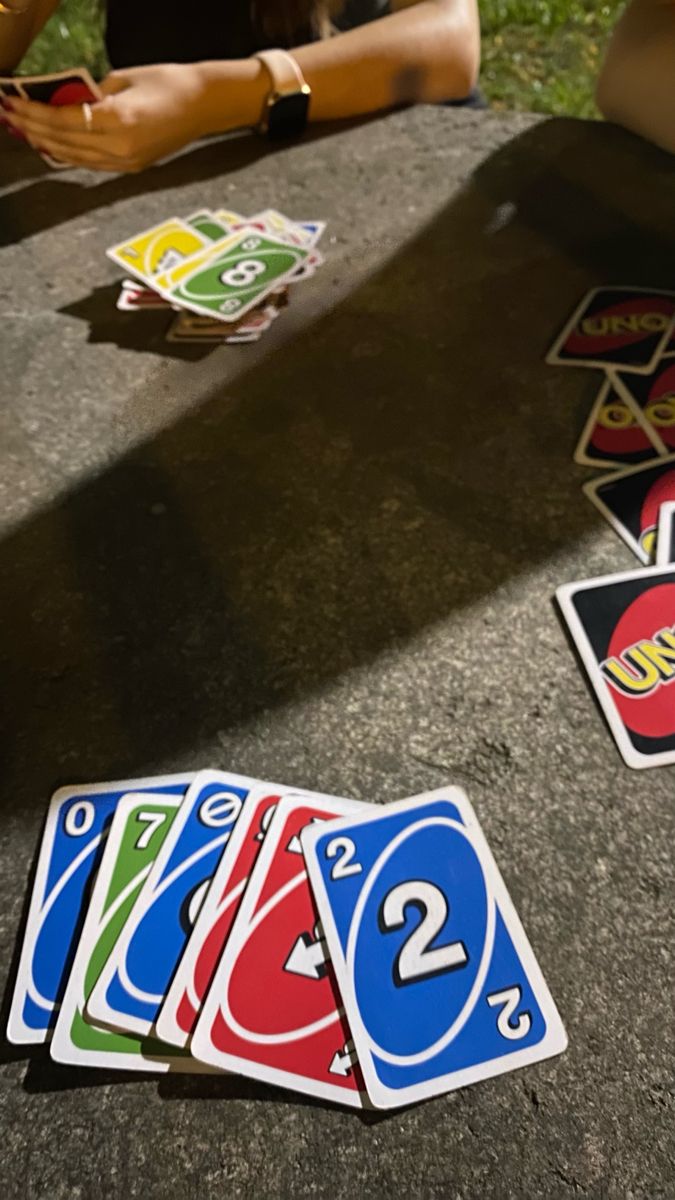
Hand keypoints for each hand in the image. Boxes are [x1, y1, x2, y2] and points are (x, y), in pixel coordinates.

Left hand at [4, 63, 214, 172]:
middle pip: (65, 142)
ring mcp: (127, 162)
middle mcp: (121, 147)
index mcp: (119, 120)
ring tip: (25, 133)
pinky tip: (52, 146)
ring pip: (75, 157)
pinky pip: (91, 163)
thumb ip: (91, 94)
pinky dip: (68, 155)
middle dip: (33, 130)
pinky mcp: (131, 168)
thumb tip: (66, 102)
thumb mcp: (122, 79)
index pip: (64, 120)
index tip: (13, 104)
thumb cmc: (167, 83)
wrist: (202, 106)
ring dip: (47, 145)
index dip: (35, 114)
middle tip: (10, 119)